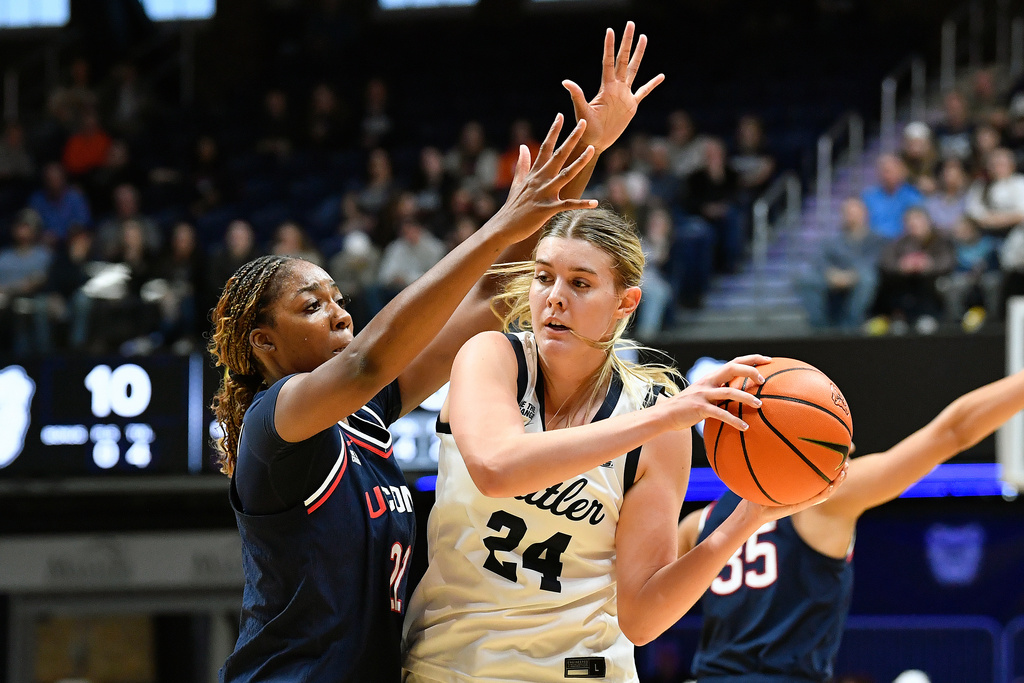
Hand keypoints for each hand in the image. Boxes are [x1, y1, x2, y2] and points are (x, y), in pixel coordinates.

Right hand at [486, 113, 597, 243]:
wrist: (504, 227)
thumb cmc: (513, 206)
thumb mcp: (517, 182)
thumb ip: (522, 164)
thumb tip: (523, 146)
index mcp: (535, 173)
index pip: (545, 146)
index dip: (554, 130)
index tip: (561, 115)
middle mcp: (540, 180)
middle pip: (558, 155)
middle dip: (572, 138)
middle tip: (584, 122)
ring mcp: (544, 194)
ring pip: (565, 175)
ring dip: (579, 162)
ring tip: (592, 149)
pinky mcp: (547, 209)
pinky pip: (567, 205)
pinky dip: (581, 204)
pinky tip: (595, 202)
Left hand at [562, 21, 664, 153]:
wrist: (595, 142)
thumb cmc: (586, 128)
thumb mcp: (582, 111)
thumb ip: (577, 96)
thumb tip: (565, 82)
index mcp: (606, 87)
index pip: (608, 62)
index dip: (609, 46)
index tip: (610, 30)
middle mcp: (616, 87)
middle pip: (623, 59)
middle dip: (627, 42)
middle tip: (630, 25)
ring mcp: (625, 95)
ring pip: (634, 70)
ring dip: (638, 54)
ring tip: (644, 38)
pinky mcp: (631, 106)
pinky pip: (644, 92)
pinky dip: (652, 84)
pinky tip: (661, 76)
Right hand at [660, 354, 770, 431]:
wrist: (665, 415)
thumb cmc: (687, 407)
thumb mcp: (703, 395)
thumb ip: (719, 393)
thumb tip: (740, 397)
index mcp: (711, 377)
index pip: (734, 362)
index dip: (751, 359)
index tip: (768, 360)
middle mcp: (708, 382)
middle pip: (732, 369)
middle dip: (750, 371)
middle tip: (763, 380)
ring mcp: (703, 394)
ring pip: (729, 392)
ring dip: (746, 398)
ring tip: (759, 405)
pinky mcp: (699, 408)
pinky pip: (720, 414)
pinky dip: (734, 420)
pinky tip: (745, 427)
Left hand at [738, 462, 849, 524]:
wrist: (754, 509)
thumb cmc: (759, 489)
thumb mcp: (768, 471)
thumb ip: (772, 459)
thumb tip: (770, 437)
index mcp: (802, 483)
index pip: (819, 473)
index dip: (830, 465)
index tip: (838, 453)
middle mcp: (806, 490)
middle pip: (828, 480)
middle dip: (839, 471)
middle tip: (846, 460)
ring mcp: (805, 498)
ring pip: (827, 490)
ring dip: (837, 482)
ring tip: (844, 471)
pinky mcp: (800, 506)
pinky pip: (816, 499)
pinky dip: (826, 492)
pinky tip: (832, 485)